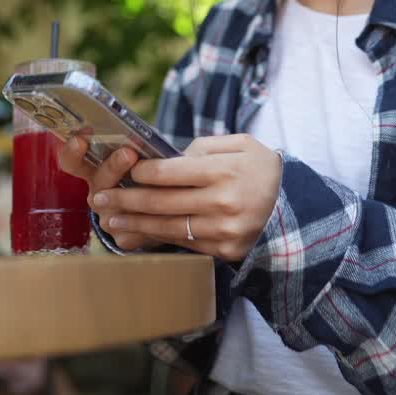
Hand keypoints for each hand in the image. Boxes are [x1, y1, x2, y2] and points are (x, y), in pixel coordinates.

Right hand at [58, 136, 162, 251]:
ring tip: (149, 184)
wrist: (156, 209)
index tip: (80, 138)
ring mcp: (107, 217)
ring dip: (130, 196)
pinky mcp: (124, 237)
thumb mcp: (136, 154)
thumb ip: (134, 144)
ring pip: (114, 209)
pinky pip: (132, 231)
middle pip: (98, 181)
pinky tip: (158, 216)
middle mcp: (97, 194)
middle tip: (128, 153)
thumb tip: (142, 131)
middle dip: (113, 166)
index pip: (72, 161)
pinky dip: (146, 222)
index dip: (72, 150)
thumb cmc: (144, 171)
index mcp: (93, 170)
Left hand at [88, 134, 282, 261]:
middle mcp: (223, 202)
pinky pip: (183, 244)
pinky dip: (156, 239)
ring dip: (134, 225)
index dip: (143, 173)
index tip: (127, 171)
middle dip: (126, 200)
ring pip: (168, 227)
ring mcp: (223, 230)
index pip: (171, 173)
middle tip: (100, 199)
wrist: (295, 207)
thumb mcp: (241, 144)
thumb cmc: (261, 169)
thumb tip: (168, 160)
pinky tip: (137, 235)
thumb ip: (204, 147)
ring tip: (110, 220)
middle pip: (162, 203)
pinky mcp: (224, 250)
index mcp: (225, 171)